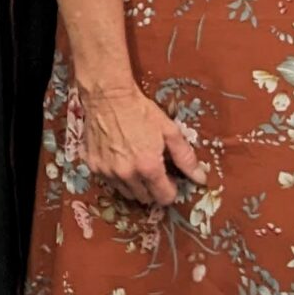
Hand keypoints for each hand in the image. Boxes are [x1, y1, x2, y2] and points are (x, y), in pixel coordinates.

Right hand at [77, 83, 205, 207]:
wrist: (108, 96)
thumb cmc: (141, 111)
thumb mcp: (169, 131)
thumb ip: (186, 158)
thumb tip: (200, 178)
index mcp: (148, 167)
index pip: (164, 197)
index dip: (171, 190)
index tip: (170, 179)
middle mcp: (126, 174)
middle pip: (144, 198)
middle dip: (152, 189)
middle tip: (153, 171)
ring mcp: (106, 171)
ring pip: (125, 192)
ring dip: (134, 185)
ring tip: (136, 166)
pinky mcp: (92, 165)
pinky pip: (108, 181)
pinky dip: (116, 176)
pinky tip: (120, 159)